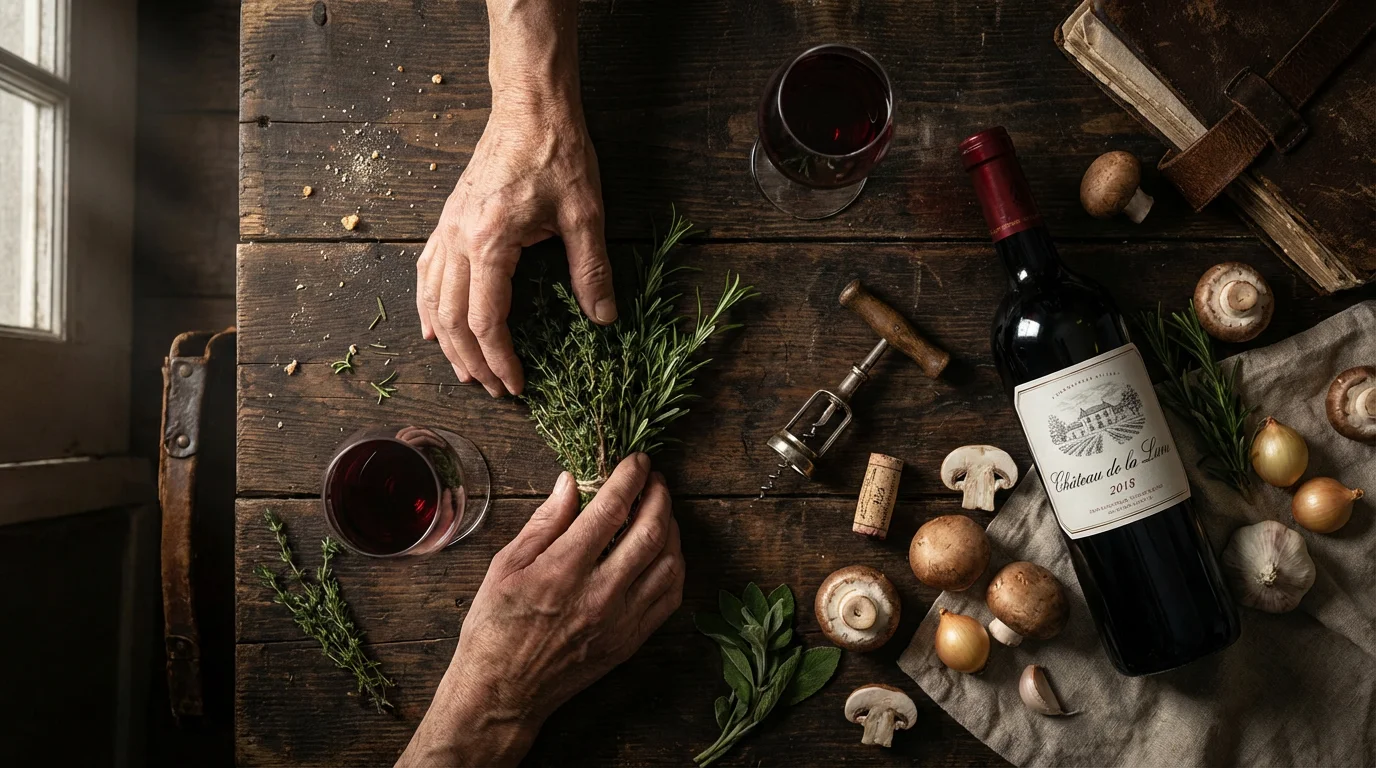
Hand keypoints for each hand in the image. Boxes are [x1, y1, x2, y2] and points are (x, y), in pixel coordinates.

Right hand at [397, 454, 684, 766]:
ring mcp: (620, 621)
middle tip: (654, 479)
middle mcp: (599, 595)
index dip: (630, 477)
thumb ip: (544, 523)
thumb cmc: (494, 627)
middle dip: (658, 496)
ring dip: (671, 528)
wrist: (503, 693)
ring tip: (660, 509)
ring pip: (668, 563)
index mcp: (563, 571)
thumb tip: (570, 482)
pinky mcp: (630, 641)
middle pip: (650, 532)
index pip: (611, 510)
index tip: (637, 460)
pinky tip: (665, 550)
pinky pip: (670, 597)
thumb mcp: (505, 567)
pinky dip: (675, 566)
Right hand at [415, 88, 612, 397]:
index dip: (500, 359)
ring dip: (447, 340)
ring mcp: (448, 228)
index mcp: (491, 243)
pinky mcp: (448, 219)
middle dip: (472, 360)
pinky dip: (428, 305)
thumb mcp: (585, 213)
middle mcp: (459, 239)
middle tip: (495, 390)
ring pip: (432, 298)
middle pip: (452, 318)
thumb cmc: (558, 153)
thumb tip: (604, 318)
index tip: (517, 385)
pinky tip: (434, 325)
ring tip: (465, 370)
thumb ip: (592, 270)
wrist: (530, 106)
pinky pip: (427, 272)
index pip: (486, 320)